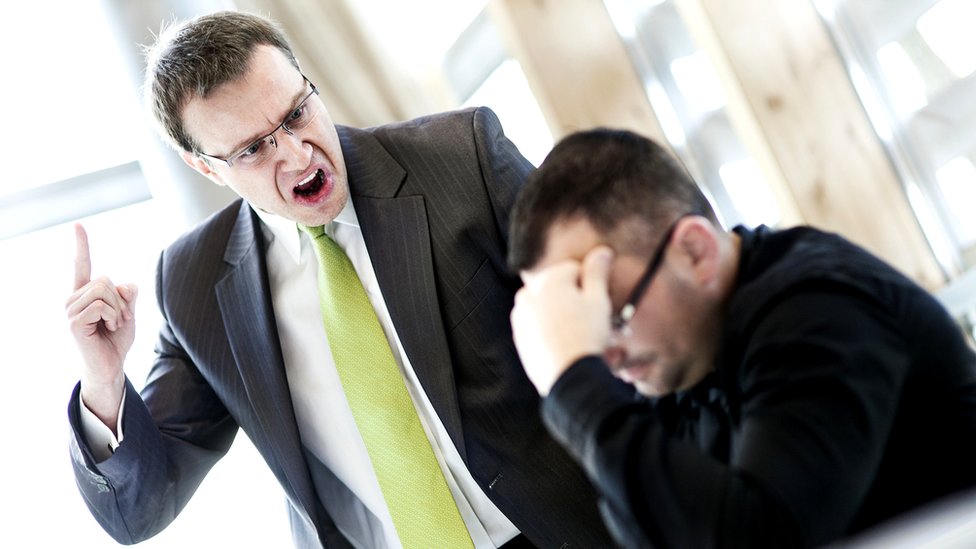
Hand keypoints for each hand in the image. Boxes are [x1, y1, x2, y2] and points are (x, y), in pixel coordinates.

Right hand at [64, 224, 137, 429]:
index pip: (82, 265)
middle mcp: (74, 298)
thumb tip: (125, 285)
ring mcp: (71, 310)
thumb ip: (128, 295)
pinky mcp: (74, 321)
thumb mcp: (129, 312)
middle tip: (118, 319)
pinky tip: (107, 329)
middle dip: (122, 300)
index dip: (82, 245)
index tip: (78, 225)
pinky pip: (102, 305)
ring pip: (105, 290)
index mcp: (85, 293)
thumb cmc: (117, 339)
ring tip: (112, 325)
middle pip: (106, 279)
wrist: (111, 365)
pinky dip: (113, 317)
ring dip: (119, 310)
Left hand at [511, 247, 613, 394]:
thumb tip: (602, 250)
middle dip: (574, 299)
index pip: (575, 270)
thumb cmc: (586, 336)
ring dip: (561, 313)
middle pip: (558, 288)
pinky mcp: (519, 336)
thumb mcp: (598, 300)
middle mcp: (528, 293)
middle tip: (590, 320)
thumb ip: (597, 272)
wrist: (568, 376)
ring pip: (547, 306)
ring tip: (578, 333)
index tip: (597, 304)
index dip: (591, 286)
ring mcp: (520, 316)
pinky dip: (549, 329)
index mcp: (549, 279)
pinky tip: (564, 343)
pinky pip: (537, 325)